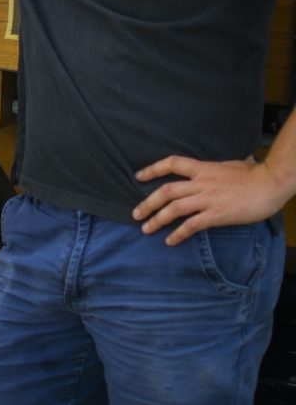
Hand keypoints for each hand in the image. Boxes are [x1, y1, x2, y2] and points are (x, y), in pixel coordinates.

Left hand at [133, 155, 282, 245]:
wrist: (269, 184)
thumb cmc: (253, 174)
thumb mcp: (229, 164)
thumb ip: (215, 168)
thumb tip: (214, 168)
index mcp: (203, 168)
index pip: (171, 163)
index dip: (153, 169)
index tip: (139, 177)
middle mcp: (201, 183)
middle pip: (166, 190)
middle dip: (148, 203)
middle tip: (136, 214)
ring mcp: (207, 199)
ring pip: (174, 208)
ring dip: (157, 219)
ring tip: (146, 229)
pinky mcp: (216, 215)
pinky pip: (192, 225)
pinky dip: (178, 233)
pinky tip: (170, 241)